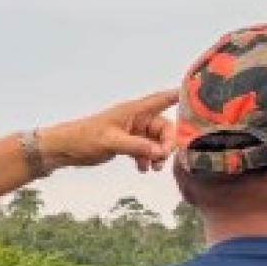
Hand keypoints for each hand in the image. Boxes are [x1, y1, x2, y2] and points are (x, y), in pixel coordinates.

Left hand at [39, 89, 179, 173]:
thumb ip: (137, 147)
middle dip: (167, 143)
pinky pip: (144, 150)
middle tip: (163, 159)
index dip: (182, 95)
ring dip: (158, 154)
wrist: (65, 149)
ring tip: (154, 169)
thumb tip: (161, 153)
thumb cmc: (85, 138)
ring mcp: (132, 131)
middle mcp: (136, 118)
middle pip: (164, 127)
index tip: (201, 97)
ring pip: (155, 141)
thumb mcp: (112, 142)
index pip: (164, 98)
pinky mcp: (126, 143)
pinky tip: (142, 170)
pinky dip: (146, 159)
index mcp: (134, 110)